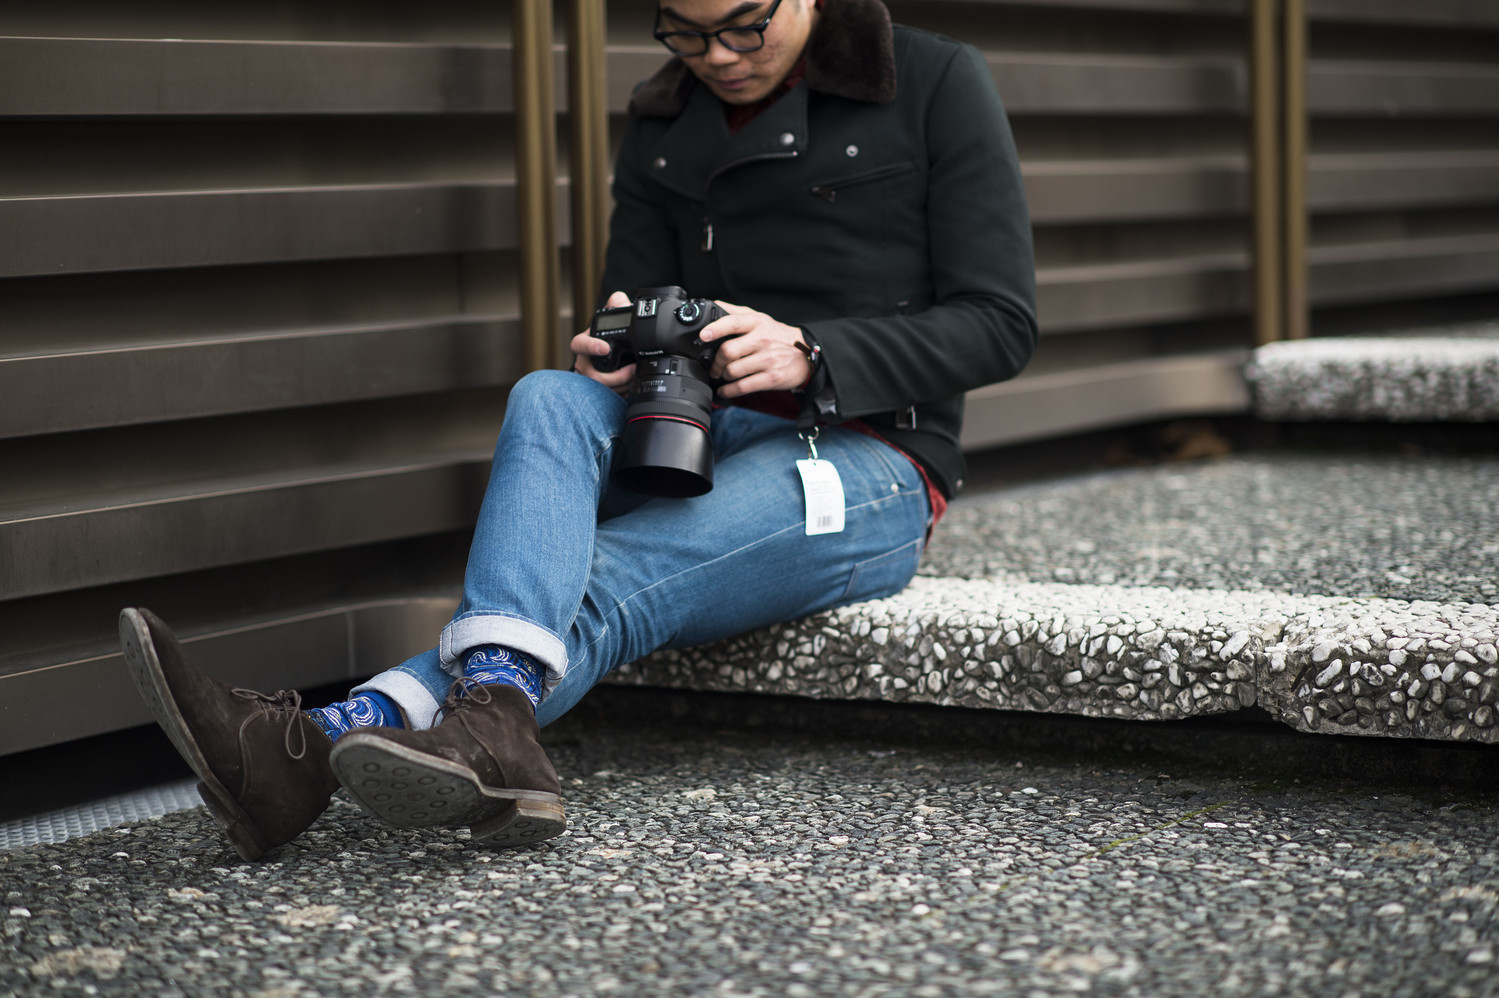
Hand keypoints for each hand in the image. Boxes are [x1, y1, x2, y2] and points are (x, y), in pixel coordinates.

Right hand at [570, 291, 634, 389]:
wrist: (618, 356)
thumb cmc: (612, 337)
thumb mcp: (615, 318)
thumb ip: (617, 304)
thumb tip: (619, 298)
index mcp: (586, 343)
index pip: (579, 344)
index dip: (590, 346)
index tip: (605, 348)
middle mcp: (585, 362)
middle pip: (592, 375)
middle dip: (613, 377)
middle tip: (632, 370)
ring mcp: (591, 378)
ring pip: (601, 389)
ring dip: (621, 386)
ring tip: (635, 379)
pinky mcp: (601, 391)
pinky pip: (609, 397)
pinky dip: (622, 395)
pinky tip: (632, 390)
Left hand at [699, 301, 813, 398]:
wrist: (806, 355)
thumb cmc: (778, 336)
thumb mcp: (760, 318)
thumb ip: (735, 312)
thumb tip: (713, 304)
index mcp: (757, 323)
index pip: (733, 322)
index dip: (715, 329)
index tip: (703, 335)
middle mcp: (762, 340)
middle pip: (728, 351)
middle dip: (716, 362)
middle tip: (714, 366)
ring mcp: (767, 360)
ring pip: (733, 370)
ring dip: (723, 376)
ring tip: (723, 375)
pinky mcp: (771, 378)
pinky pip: (743, 386)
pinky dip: (729, 390)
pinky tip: (725, 389)